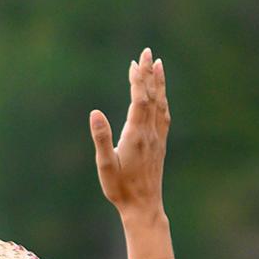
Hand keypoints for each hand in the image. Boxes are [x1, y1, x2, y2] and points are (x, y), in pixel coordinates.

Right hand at [89, 48, 169, 216]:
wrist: (144, 207)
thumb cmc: (121, 188)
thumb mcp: (105, 165)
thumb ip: (101, 138)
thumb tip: (94, 113)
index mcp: (136, 135)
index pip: (140, 100)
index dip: (139, 79)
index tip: (138, 61)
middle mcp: (150, 133)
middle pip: (152, 97)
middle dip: (149, 73)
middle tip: (148, 52)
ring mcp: (157, 138)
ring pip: (160, 104)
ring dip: (159, 84)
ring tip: (158, 65)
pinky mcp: (160, 145)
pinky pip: (163, 116)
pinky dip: (162, 100)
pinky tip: (161, 96)